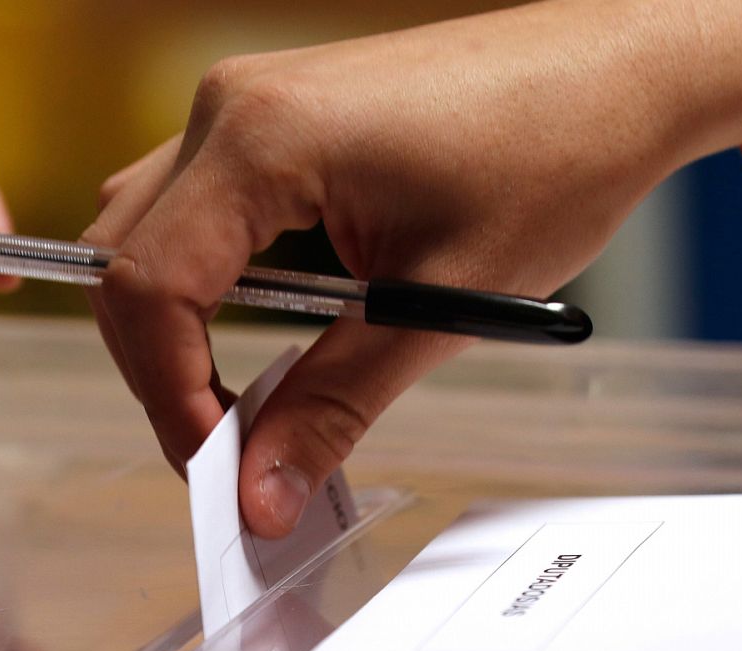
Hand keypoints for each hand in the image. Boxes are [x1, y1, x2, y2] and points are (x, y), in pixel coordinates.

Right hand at [85, 0, 741, 536]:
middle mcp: (231, 106)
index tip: (219, 469)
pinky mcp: (268, 113)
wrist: (618, 67)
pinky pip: (190, 206)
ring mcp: (244, 102)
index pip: (147, 288)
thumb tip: (261, 491)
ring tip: (243, 403)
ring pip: (144, 234)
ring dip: (176, 327)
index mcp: (262, 140)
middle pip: (123, 262)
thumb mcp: (439, 305)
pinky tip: (266, 330)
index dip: (169, 397)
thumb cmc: (555, 152)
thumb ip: (332, 405)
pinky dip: (203, 281)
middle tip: (229, 452)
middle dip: (161, 372)